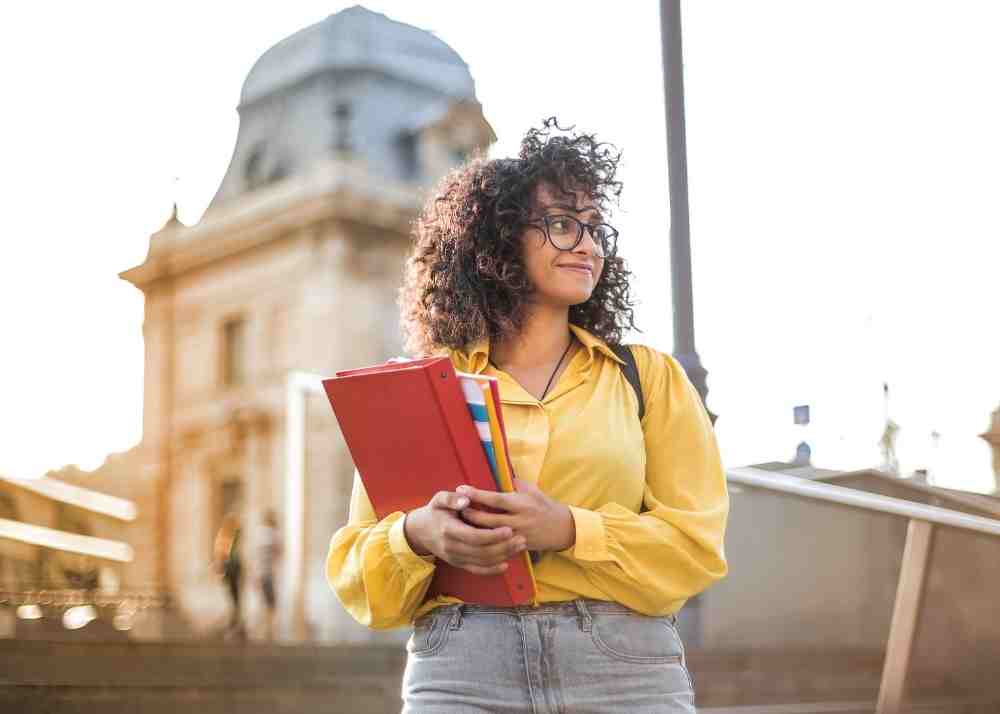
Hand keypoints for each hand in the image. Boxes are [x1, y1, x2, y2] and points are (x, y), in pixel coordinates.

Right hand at [403, 491, 526, 575]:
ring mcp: (455, 558)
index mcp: (448, 530)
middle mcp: (451, 547)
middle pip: (482, 551)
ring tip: (519, 547)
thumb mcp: (439, 499)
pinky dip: (492, 570)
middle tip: (522, 539)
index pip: (474, 536)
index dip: (493, 535)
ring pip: (482, 562)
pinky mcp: (458, 564)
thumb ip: (452, 498)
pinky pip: (476, 570)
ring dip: (503, 556)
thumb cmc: (435, 511)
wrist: (420, 531)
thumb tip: (466, 499)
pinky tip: (506, 564)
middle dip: (504, 547)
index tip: (509, 529)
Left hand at [456, 478, 574, 552]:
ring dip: (474, 529)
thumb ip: (517, 483)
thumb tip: (501, 473)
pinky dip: (484, 542)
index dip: (477, 494)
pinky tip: (473, 538)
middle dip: (470, 513)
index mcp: (521, 503)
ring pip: (490, 535)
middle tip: (455, 508)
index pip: (495, 499)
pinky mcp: (518, 547)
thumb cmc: (546, 506)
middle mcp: (518, 520)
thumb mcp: (533, 491)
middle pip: (488, 519)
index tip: (461, 489)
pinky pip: (497, 546)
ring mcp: (517, 535)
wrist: (563, 529)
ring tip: (459, 522)